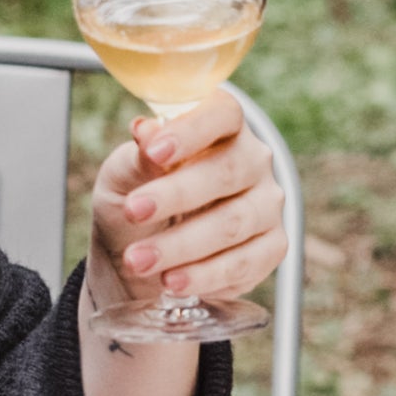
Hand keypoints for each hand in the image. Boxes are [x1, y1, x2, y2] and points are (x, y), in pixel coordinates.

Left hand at [86, 84, 286, 320]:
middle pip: (227, 171)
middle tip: (132, 212)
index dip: (192, 130)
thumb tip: (147, 133)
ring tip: (139, 260)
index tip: (154, 152)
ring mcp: (267, 205)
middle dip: (176, 195)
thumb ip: (138, 156)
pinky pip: (246, 262)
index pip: (222, 113)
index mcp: (220, 127)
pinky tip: (173, 282)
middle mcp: (253, 161)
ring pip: (233, 223)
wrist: (143, 255)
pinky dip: (205, 276)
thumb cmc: (136, 200)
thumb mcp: (123, 175)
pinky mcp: (272, 246)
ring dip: (182, 245)